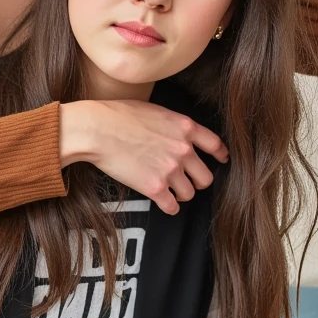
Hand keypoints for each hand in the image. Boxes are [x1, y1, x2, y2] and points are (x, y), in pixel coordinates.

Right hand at [59, 99, 228, 214]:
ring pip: (190, 194)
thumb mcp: (155, 110)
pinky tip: (163, 202)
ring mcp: (170, 170)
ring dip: (181, 194)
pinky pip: (172, 206)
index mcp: (185, 127)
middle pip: (206, 177)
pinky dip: (169, 207)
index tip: (220, 161)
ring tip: (170, 191)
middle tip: (187, 181)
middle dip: (197, 181)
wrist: (97, 129)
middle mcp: (183, 150)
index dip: (220, 155)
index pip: (215, 145)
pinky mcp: (155, 188)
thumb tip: (175, 134)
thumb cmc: (118, 115)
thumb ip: (172, 125)